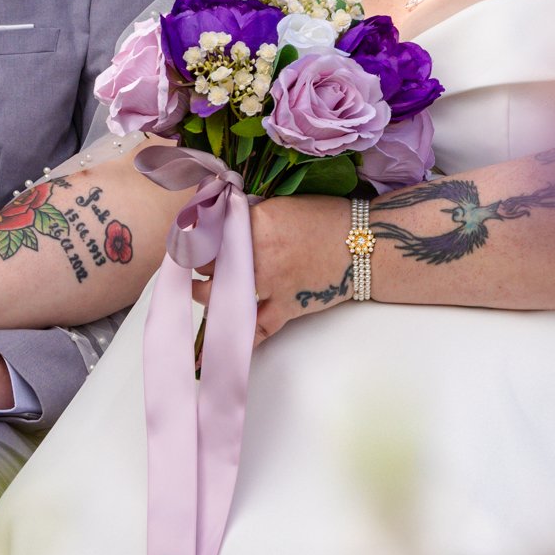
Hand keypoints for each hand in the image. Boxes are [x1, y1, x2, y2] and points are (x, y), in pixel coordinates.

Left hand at [193, 195, 351, 343]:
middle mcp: (258, 254)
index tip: (189, 239)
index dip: (196, 236)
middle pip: (209, 264)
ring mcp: (271, 284)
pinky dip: (239, 340)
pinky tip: (217, 349)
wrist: (365, 244)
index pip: (210, 231)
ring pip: (223, 296)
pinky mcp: (286, 307)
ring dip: (205, 297)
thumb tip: (226, 226)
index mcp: (256, 222)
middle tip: (193, 265)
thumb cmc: (327, 217)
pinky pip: (258, 330)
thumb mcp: (282, 205)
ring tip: (202, 293)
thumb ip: (252, 217)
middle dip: (197, 265)